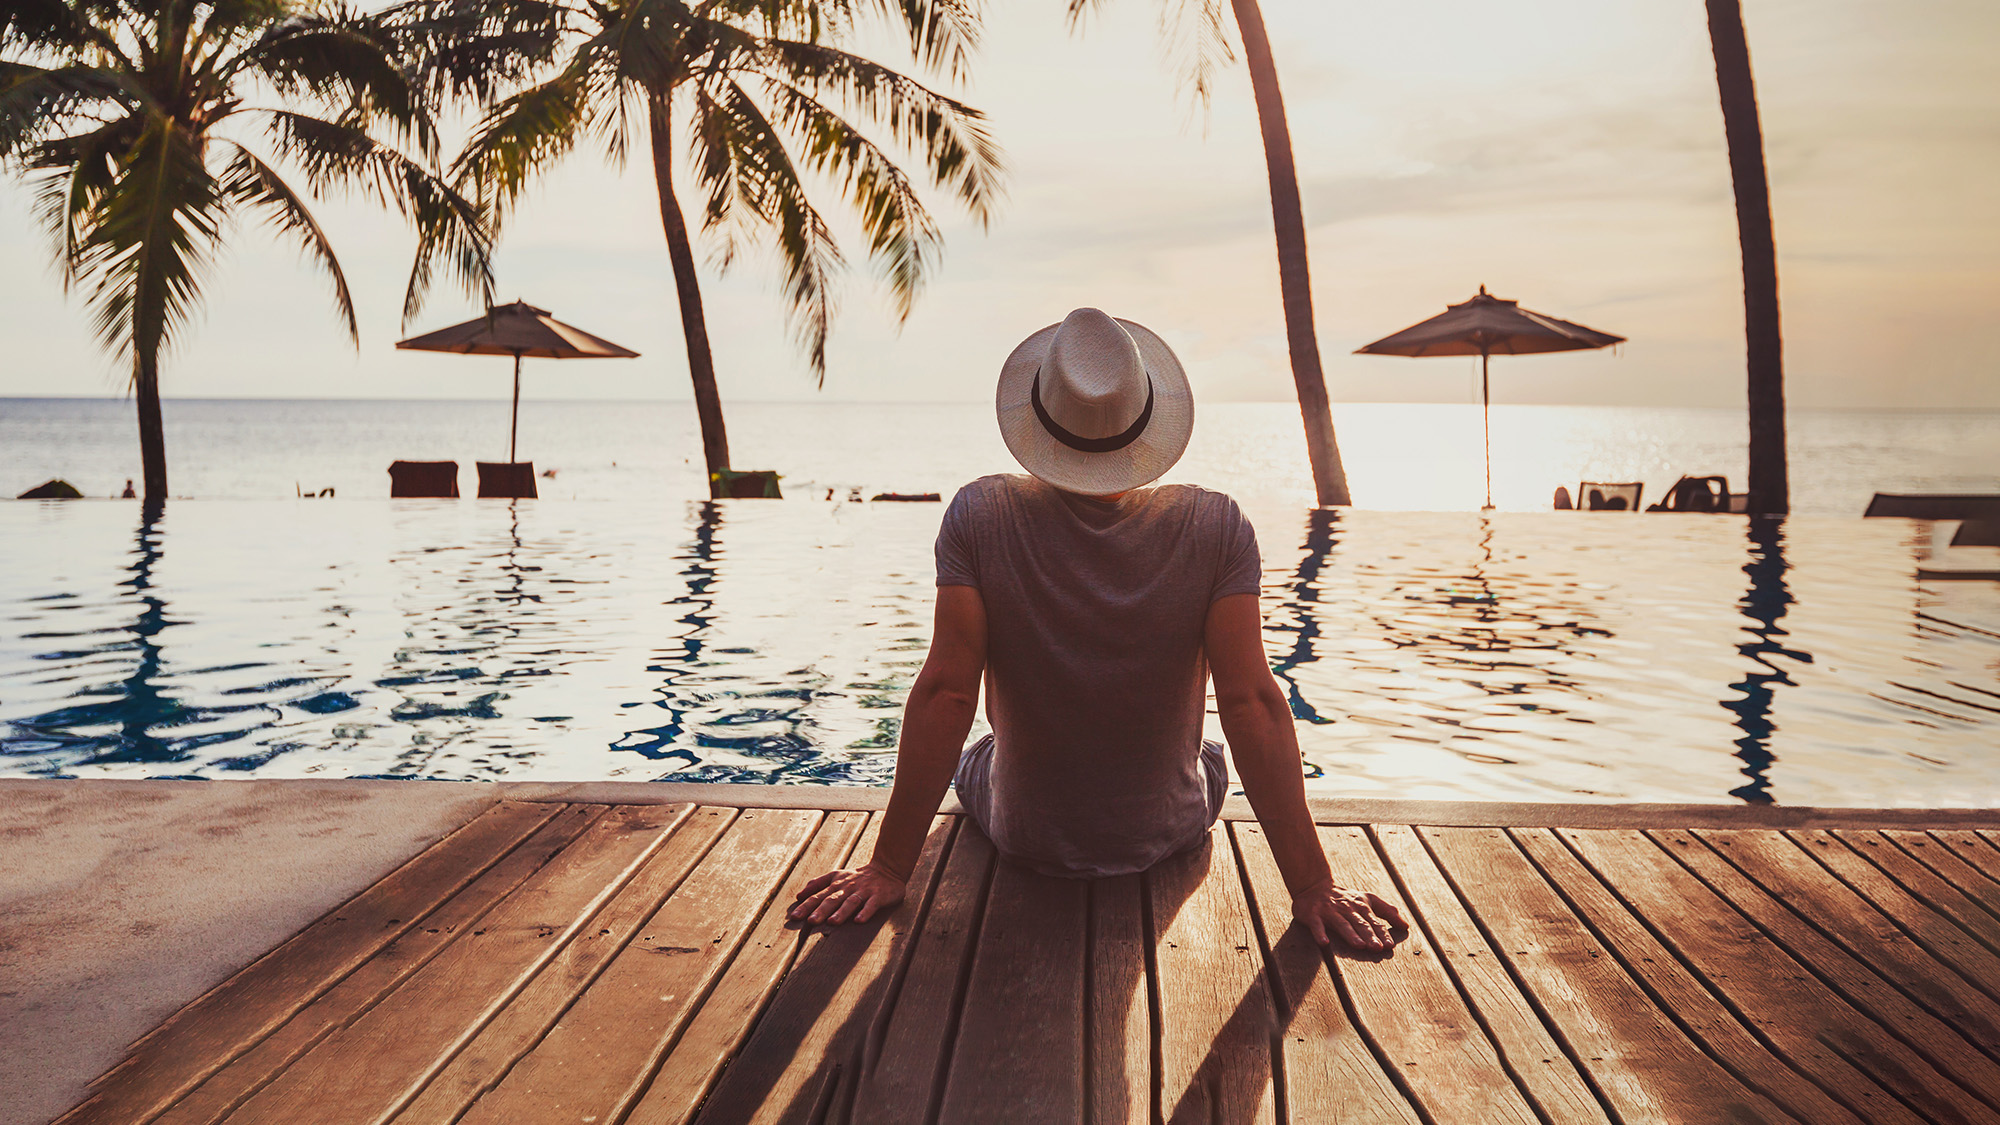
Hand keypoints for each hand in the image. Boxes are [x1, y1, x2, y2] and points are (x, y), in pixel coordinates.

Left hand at [788, 863, 906, 924]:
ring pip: (851, 902)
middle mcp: (848, 887)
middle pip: (832, 899)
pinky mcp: (878, 896)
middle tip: (810, 921)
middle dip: (821, 910)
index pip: (818, 895)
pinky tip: (859, 921)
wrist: (887, 869)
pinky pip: (871, 905)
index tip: (794, 916)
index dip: (806, 905)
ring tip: (832, 922)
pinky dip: (865, 912)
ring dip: (841, 912)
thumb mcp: (836, 876)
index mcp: (836, 883)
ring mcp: (864, 891)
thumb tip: (799, 895)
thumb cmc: (858, 877)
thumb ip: (818, 884)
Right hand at [1295, 884, 1406, 950]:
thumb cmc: (1344, 897)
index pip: (1374, 921)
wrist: (1314, 885)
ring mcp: (1330, 912)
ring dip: (1350, 935)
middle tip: (1377, 948)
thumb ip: (1387, 911)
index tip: (1389, 945)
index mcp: (1361, 906)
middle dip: (1369, 935)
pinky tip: (1324, 943)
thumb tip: (1406, 926)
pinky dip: (1320, 934)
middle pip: (1360, 923)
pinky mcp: (1313, 915)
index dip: (1382, 933)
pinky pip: (1317, 925)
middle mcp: (1347, 909)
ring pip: (1342, 924)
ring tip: (1358, 945)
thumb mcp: (1368, 899)